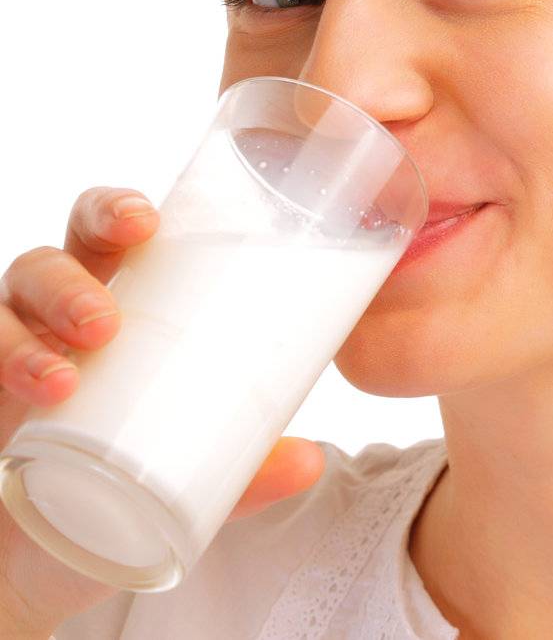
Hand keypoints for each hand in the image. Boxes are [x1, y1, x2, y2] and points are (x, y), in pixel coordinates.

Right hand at [0, 188, 325, 635]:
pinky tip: (22, 400)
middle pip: (45, 265)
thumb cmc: (131, 478)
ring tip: (65, 379)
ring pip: (1, 317)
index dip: (115, 211)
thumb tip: (310, 463)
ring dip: (24, 342)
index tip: (147, 222)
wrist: (53, 553)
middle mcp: (53, 319)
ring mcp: (9, 358)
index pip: (105, 233)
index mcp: (118, 301)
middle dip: (68, 282)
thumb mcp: (198, 471)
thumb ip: (249, 468)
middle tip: (104, 323)